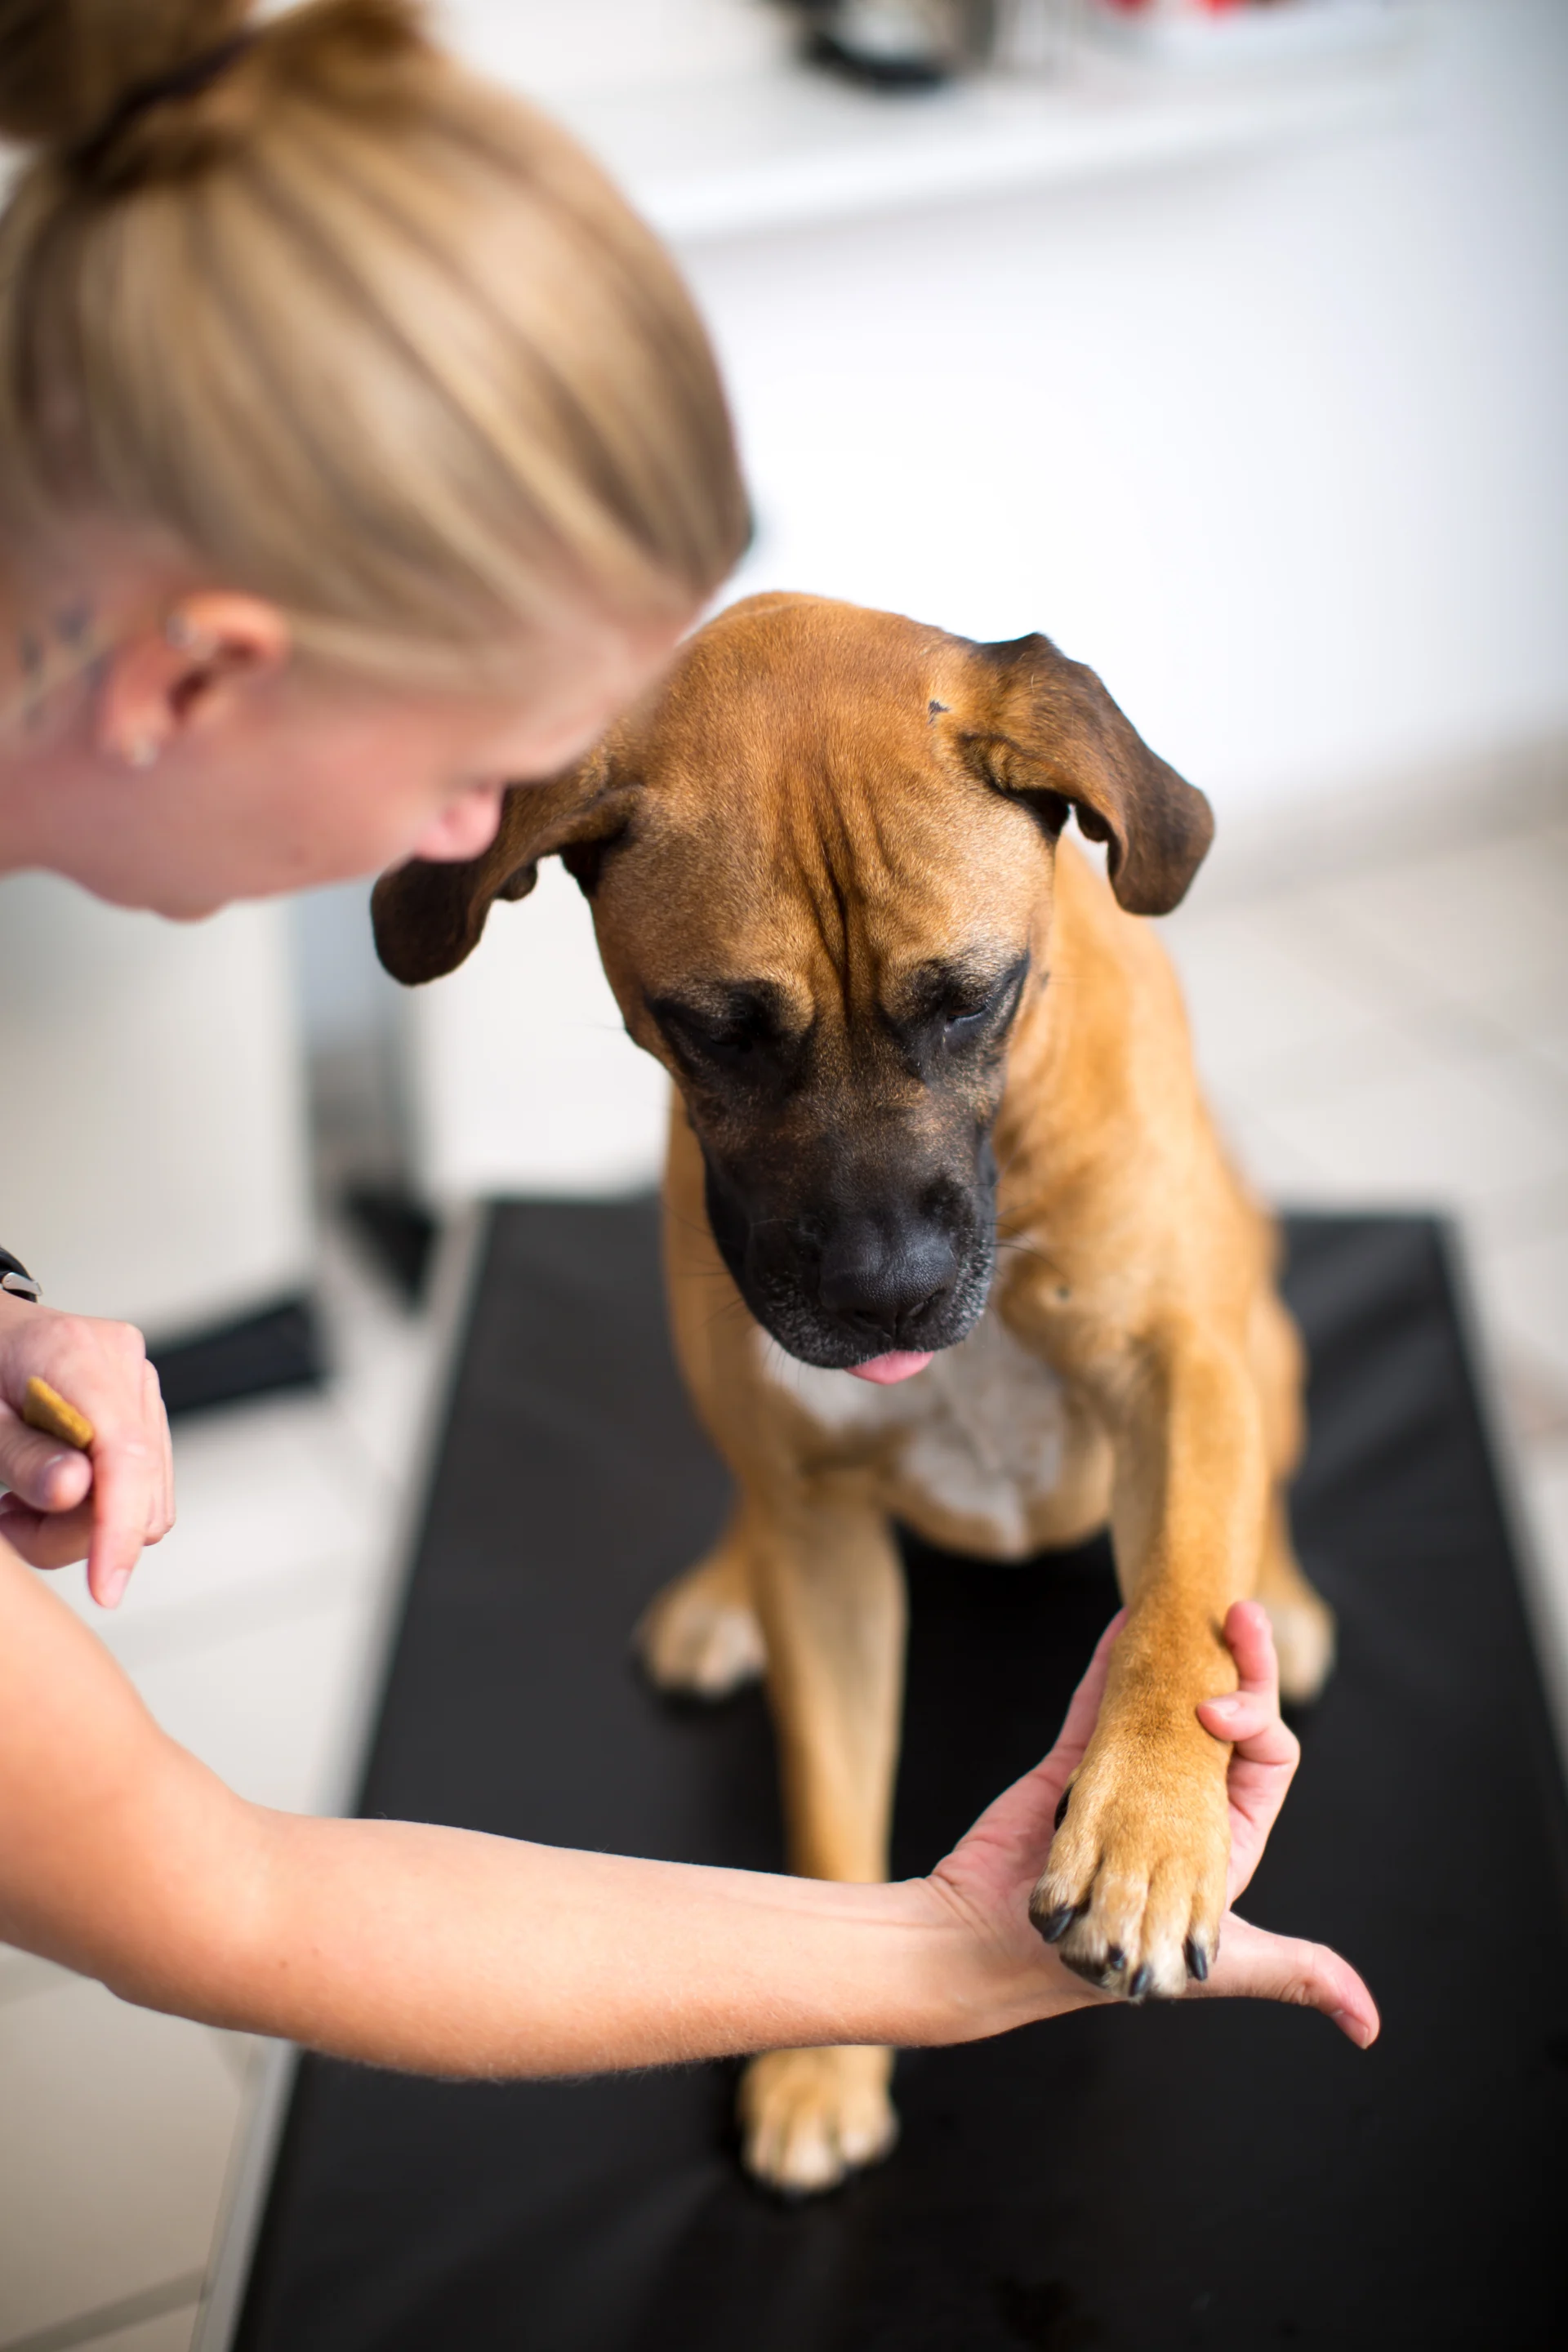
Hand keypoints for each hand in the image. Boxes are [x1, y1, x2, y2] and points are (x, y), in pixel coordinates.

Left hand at [0, 1293, 173, 1608]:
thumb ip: (23, 1455)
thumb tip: (76, 1492)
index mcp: (75, 1354)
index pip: (124, 1452)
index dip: (118, 1527)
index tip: (106, 1586)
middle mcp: (124, 1364)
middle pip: (140, 1487)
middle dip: (80, 1532)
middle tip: (13, 1524)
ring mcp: (140, 1383)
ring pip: (149, 1498)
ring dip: (85, 1525)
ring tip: (25, 1506)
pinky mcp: (144, 1407)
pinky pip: (145, 1485)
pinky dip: (98, 1509)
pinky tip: (53, 1491)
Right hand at [923, 1602, 1378, 2047]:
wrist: (993, 1946)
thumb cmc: (1105, 1967)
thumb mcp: (1220, 1963)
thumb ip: (1294, 1974)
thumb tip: (1371, 2027)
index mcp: (1226, 1839)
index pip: (1267, 1754)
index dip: (1260, 1716)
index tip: (1224, 1708)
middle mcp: (1185, 1803)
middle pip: (1225, 1714)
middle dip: (1238, 1661)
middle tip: (1238, 1612)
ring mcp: (1130, 1776)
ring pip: (1170, 1699)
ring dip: (1185, 1650)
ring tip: (1196, 1599)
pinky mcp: (1078, 1763)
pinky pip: (1100, 1699)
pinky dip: (1111, 1658)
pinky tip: (1125, 1620)